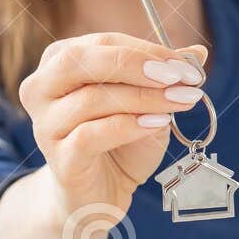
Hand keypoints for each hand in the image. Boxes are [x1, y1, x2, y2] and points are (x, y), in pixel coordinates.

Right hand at [18, 32, 208, 222]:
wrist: (100, 195)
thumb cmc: (120, 143)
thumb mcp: (146, 104)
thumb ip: (164, 77)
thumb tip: (197, 53)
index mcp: (60, 62)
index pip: (104, 43)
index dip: (148, 50)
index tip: (187, 64)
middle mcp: (41, 88)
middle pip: (83, 61)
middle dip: (137, 65)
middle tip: (178, 75)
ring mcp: (45, 125)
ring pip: (92, 98)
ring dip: (144, 98)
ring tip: (180, 101)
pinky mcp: (59, 159)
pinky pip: (91, 135)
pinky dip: (128, 126)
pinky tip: (158, 124)